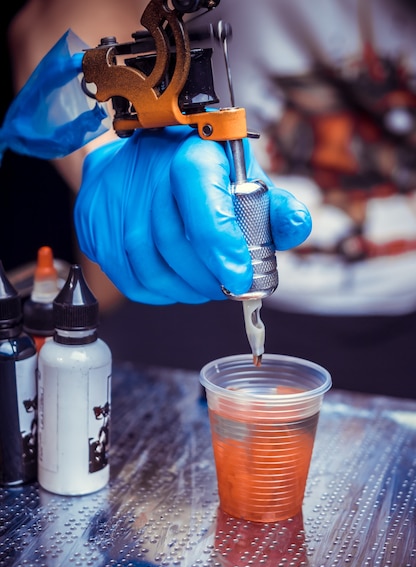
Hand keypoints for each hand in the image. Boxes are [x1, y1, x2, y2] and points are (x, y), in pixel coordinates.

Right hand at [74, 126, 310, 303]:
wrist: (144, 151)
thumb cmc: (201, 169)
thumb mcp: (245, 178)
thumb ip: (275, 206)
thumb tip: (296, 226)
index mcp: (193, 153)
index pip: (202, 199)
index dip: (221, 244)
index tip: (240, 279)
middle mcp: (148, 170)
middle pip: (175, 243)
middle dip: (208, 278)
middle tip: (228, 288)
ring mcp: (114, 198)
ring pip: (149, 266)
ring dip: (184, 290)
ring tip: (206, 288)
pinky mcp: (94, 222)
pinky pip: (127, 276)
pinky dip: (158, 292)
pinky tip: (177, 285)